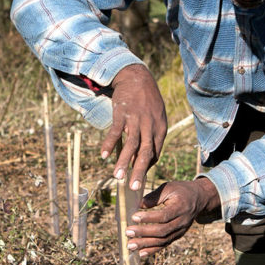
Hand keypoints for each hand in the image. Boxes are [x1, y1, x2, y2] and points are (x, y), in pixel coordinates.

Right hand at [100, 64, 166, 190]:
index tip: (139, 181)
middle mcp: (150, 126)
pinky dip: (110, 144)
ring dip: (123, 162)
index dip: (147, 168)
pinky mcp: (122, 114)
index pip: (155, 154)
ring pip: (131, 145)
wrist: (137, 77)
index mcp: (160, 129)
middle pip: (145, 153)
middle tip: (134, 187)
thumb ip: (152, 137)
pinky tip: (104, 155)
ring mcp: (136, 120)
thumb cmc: (147, 100)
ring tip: (117, 177)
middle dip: (139, 171)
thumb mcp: (156, 117)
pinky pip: (116, 132)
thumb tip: (147, 158)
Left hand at [125, 178, 219, 257]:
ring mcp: (181, 230)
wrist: (199, 199)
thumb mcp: (168, 187)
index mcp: (181, 207)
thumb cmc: (180, 191)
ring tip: (130, 245)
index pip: (164, 215)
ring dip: (146, 244)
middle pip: (163, 231)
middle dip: (144, 233)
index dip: (149, 218)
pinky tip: (140, 253)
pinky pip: (165, 244)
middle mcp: (182, 221)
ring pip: (163, 241)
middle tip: (128, 232)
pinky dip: (153, 250)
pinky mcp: (178, 236)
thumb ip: (154, 197)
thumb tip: (138, 205)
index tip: (134, 217)